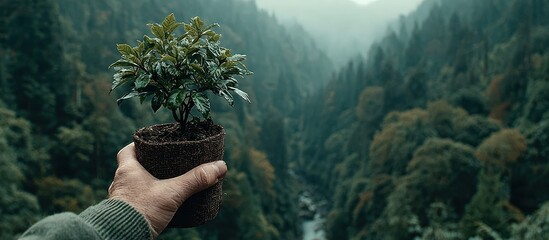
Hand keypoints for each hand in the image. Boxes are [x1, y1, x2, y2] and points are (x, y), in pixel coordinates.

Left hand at [108, 143, 226, 237]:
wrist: (123, 236)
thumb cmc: (141, 211)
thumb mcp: (173, 192)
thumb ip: (196, 179)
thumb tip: (220, 167)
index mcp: (127, 170)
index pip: (128, 150)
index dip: (139, 146)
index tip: (152, 144)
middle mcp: (120, 183)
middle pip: (133, 167)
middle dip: (148, 165)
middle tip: (165, 164)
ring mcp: (122, 199)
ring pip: (134, 185)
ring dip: (147, 184)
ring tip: (165, 184)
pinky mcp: (126, 213)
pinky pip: (136, 201)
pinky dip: (146, 200)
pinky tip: (159, 204)